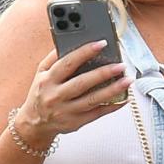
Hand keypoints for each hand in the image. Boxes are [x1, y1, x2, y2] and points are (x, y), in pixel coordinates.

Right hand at [14, 42, 131, 148]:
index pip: (67, 63)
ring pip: (93, 99)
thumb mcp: (40, 73)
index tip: (101, 44)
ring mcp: (67, 111)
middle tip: (121, 65)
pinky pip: (98, 114)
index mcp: (48, 80)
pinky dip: (112, 106)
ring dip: (113, 90)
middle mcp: (56, 96)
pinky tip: (124, 98)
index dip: (85, 52)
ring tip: (127, 80)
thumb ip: (53, 58)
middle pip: (82, 83)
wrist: (35, 123)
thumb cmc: (41, 94)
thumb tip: (69, 40)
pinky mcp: (76, 122)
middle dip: (103, 73)